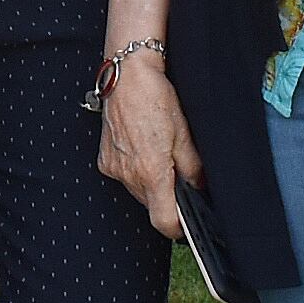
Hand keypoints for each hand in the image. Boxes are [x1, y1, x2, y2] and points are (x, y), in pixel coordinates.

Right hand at [94, 47, 199, 235]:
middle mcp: (128, 175)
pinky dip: (136, 171)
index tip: (186, 224)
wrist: (127, 75)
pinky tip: (142, 149)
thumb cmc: (155, 98)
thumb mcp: (184, 134)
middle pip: (152, 206)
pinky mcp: (105, 159)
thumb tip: (199, 187)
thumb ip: (193, 168)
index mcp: (151, 172)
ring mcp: (113, 168)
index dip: (178, 227)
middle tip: (178, 174)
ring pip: (138, 192)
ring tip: (159, 154)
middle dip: (167, 198)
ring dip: (151, 183)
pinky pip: (125, 177)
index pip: (164, 221)